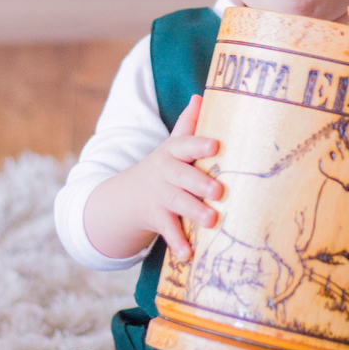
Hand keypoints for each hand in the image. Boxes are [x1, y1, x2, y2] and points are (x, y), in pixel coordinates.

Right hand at [82, 96, 220, 261]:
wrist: (129, 195)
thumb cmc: (166, 166)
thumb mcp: (173, 144)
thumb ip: (188, 123)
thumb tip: (201, 95)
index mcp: (173, 153)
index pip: (185, 145)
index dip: (199, 145)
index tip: (215, 146)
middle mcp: (165, 173)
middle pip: (182, 176)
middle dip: (200, 182)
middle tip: (219, 190)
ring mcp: (160, 197)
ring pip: (177, 203)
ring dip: (194, 212)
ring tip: (212, 220)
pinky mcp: (157, 218)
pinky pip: (168, 231)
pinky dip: (178, 243)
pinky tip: (189, 254)